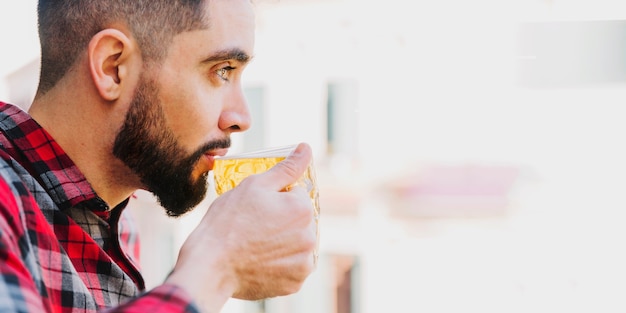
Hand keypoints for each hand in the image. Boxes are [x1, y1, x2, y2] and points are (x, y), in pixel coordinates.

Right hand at [166, 143, 316, 310]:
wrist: (209, 266)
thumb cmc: (227, 222)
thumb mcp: (254, 185)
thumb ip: (286, 167)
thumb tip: (306, 147)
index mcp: (302, 209)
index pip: (296, 194)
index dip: (275, 198)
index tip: (257, 208)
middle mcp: (310, 236)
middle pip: (299, 220)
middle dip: (282, 220)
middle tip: (253, 227)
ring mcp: (303, 262)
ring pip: (296, 244)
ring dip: (283, 242)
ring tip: (255, 245)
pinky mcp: (294, 283)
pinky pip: (292, 268)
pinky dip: (280, 265)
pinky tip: (259, 261)